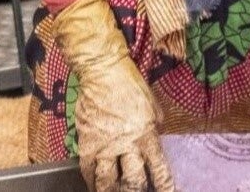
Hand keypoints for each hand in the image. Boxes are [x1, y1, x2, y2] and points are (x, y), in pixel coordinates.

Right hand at [53, 0, 175, 191]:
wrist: (103, 70)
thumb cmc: (130, 84)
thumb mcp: (152, 105)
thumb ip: (155, 124)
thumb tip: (155, 133)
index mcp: (147, 135)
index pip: (159, 171)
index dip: (163, 188)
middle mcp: (126, 145)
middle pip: (132, 182)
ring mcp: (104, 145)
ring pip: (106, 181)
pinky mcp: (86, 141)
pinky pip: (87, 168)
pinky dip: (90, 179)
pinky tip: (93, 184)